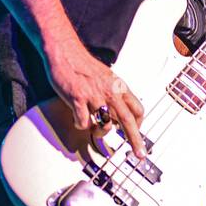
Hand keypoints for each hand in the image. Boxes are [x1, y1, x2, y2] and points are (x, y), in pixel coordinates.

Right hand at [44, 41, 148, 157]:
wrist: (65, 52)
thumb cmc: (83, 65)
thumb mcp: (107, 77)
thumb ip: (115, 94)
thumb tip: (120, 112)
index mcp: (118, 86)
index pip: (137, 108)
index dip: (139, 124)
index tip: (138, 133)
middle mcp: (109, 92)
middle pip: (127, 120)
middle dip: (135, 140)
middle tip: (139, 153)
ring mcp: (93, 96)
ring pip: (105, 125)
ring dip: (100, 132)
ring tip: (93, 127)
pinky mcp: (77, 99)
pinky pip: (83, 122)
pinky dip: (80, 125)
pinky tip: (77, 117)